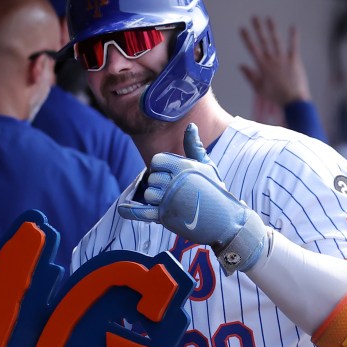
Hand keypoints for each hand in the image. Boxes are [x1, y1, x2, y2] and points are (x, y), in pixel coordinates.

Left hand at [118, 123, 268, 273]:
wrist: (225, 220)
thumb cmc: (215, 191)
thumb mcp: (207, 167)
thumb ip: (194, 147)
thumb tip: (190, 126)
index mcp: (183, 167)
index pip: (156, 161)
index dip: (160, 168)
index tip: (171, 175)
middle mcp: (175, 182)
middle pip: (151, 178)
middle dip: (159, 184)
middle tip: (176, 192)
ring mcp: (169, 201)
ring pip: (147, 194)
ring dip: (155, 199)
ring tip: (172, 202)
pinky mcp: (166, 217)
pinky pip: (141, 212)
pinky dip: (130, 211)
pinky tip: (121, 209)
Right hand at [239, 16, 311, 105]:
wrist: (292, 99)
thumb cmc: (275, 96)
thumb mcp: (258, 88)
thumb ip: (250, 76)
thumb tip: (241, 65)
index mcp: (262, 67)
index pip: (252, 49)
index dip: (247, 38)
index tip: (242, 29)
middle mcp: (272, 60)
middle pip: (263, 41)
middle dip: (258, 29)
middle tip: (254, 18)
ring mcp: (283, 59)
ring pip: (276, 41)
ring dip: (272, 29)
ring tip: (269, 19)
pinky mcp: (294, 60)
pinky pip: (293, 46)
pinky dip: (294, 37)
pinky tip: (293, 27)